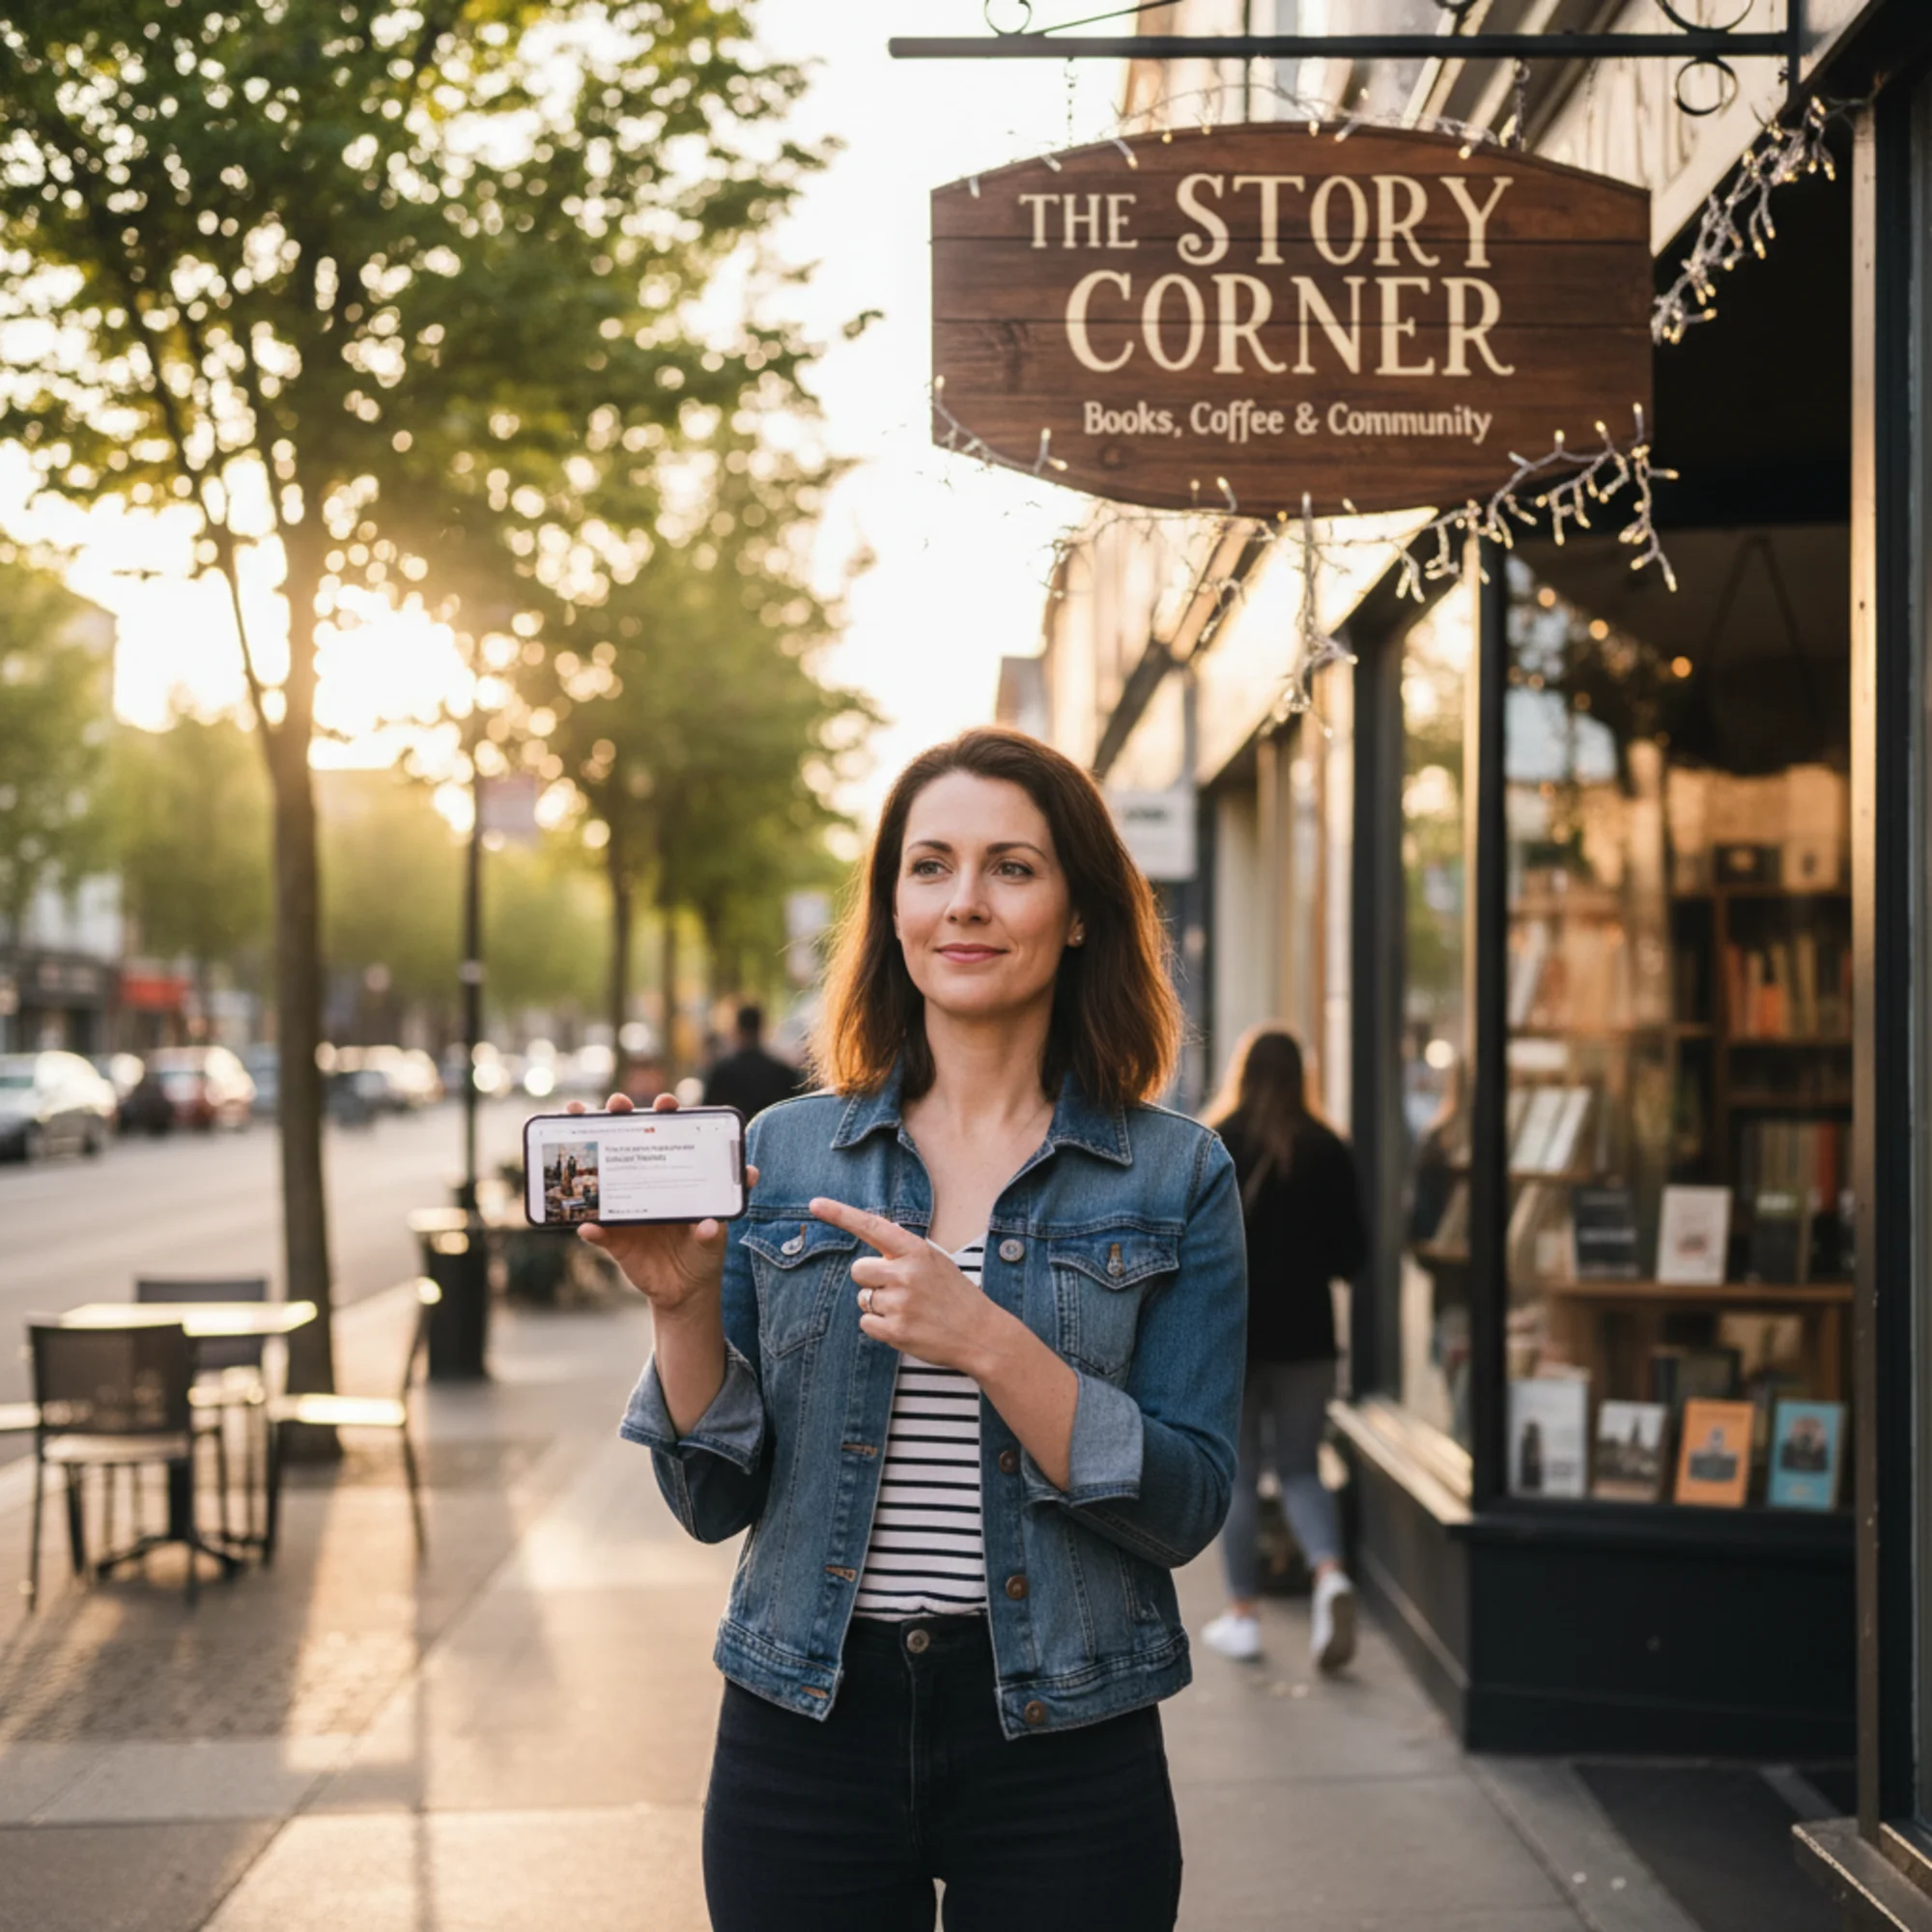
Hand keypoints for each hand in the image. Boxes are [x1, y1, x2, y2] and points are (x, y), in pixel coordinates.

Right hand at [575, 1093, 757, 1318]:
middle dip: (622, 1114)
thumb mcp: (713, 1243)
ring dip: (588, 1148)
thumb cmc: (703, 1251)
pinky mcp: (614, 1237)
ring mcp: (627, 1206)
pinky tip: (587, 1227)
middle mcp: (648, 1181)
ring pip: (603, 1172)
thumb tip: (708, 1226)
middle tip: (617, 1104)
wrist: (684, 1289)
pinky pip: (598, 1231)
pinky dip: (591, 1229)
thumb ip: (713, 1234)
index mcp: (675, 1175)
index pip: (670, 1135)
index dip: (667, 1114)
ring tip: (574, 1123)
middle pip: (631, 1139)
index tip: (666, 1104)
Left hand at [810, 1197, 1002, 1374]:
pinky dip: (880, 1327)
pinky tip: (906, 1326)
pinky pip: (866, 1323)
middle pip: (858, 1269)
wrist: (981, 1334)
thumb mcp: (936, 1262)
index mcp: (918, 1251)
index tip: (815, 1204)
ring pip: (862, 1298)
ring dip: (878, 1305)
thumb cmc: (955, 1295)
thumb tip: (875, 1241)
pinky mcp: (896, 1331)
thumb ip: (905, 1253)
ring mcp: (901, 1303)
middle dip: (871, 1280)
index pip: (873, 1227)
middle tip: (899, 1290)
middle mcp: (907, 1273)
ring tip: (909, 1310)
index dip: (841, 1215)